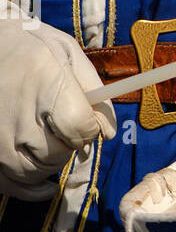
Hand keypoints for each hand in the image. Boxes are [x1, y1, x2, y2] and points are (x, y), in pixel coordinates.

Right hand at [0, 12, 116, 199]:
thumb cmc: (27, 45)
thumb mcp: (66, 52)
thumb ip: (94, 90)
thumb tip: (108, 132)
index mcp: (42, 82)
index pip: (79, 128)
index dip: (88, 127)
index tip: (83, 117)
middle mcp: (16, 113)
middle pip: (58, 152)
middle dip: (69, 143)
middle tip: (60, 125)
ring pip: (35, 171)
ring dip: (50, 162)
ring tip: (46, 139)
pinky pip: (10, 184)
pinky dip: (29, 187)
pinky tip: (44, 182)